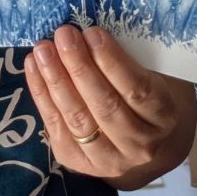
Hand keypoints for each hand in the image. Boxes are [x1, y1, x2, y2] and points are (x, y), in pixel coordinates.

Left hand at [24, 24, 196, 190]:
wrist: (133, 135)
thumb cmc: (138, 91)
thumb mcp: (145, 74)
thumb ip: (123, 59)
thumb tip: (86, 32)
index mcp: (163, 117)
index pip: (137, 89)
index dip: (112, 61)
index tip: (92, 33)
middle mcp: (140, 145)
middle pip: (105, 106)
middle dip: (80, 67)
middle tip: (64, 36)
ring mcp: (108, 160)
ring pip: (78, 119)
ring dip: (56, 80)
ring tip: (43, 50)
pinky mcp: (77, 163)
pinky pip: (55, 126)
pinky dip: (42, 94)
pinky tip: (33, 67)